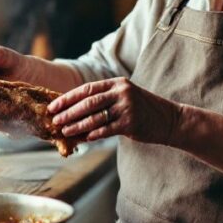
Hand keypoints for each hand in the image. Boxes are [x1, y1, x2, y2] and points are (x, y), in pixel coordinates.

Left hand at [48, 77, 180, 144]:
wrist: (169, 119)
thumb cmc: (142, 110)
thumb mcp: (124, 97)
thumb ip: (103, 100)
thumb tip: (74, 111)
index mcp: (116, 83)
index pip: (86, 89)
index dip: (68, 98)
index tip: (53, 106)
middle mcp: (121, 92)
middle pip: (88, 102)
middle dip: (69, 112)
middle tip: (55, 120)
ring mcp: (127, 107)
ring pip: (95, 117)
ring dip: (77, 125)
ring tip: (65, 131)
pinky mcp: (131, 123)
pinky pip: (106, 130)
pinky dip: (93, 135)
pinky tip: (83, 139)